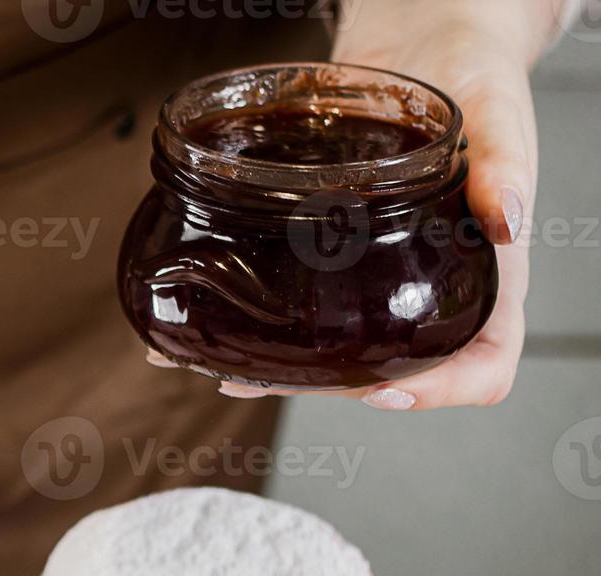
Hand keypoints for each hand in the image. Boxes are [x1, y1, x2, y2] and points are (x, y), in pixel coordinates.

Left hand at [152, 0, 554, 409]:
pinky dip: (258, 323)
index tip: (383, 390)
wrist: (427, 42)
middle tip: (260, 380)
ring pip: (337, 349)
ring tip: (223, 369)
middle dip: (325, 387)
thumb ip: (506, 164)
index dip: (440, 389)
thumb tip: (506, 216)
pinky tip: (212, 327)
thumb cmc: (479, 78)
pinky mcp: (335, 255)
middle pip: (389, 370)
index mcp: (486, 275)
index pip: (483, 364)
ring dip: (281, 369)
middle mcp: (430, 288)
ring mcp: (380, 278)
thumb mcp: (502, 114)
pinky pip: (303, 303)